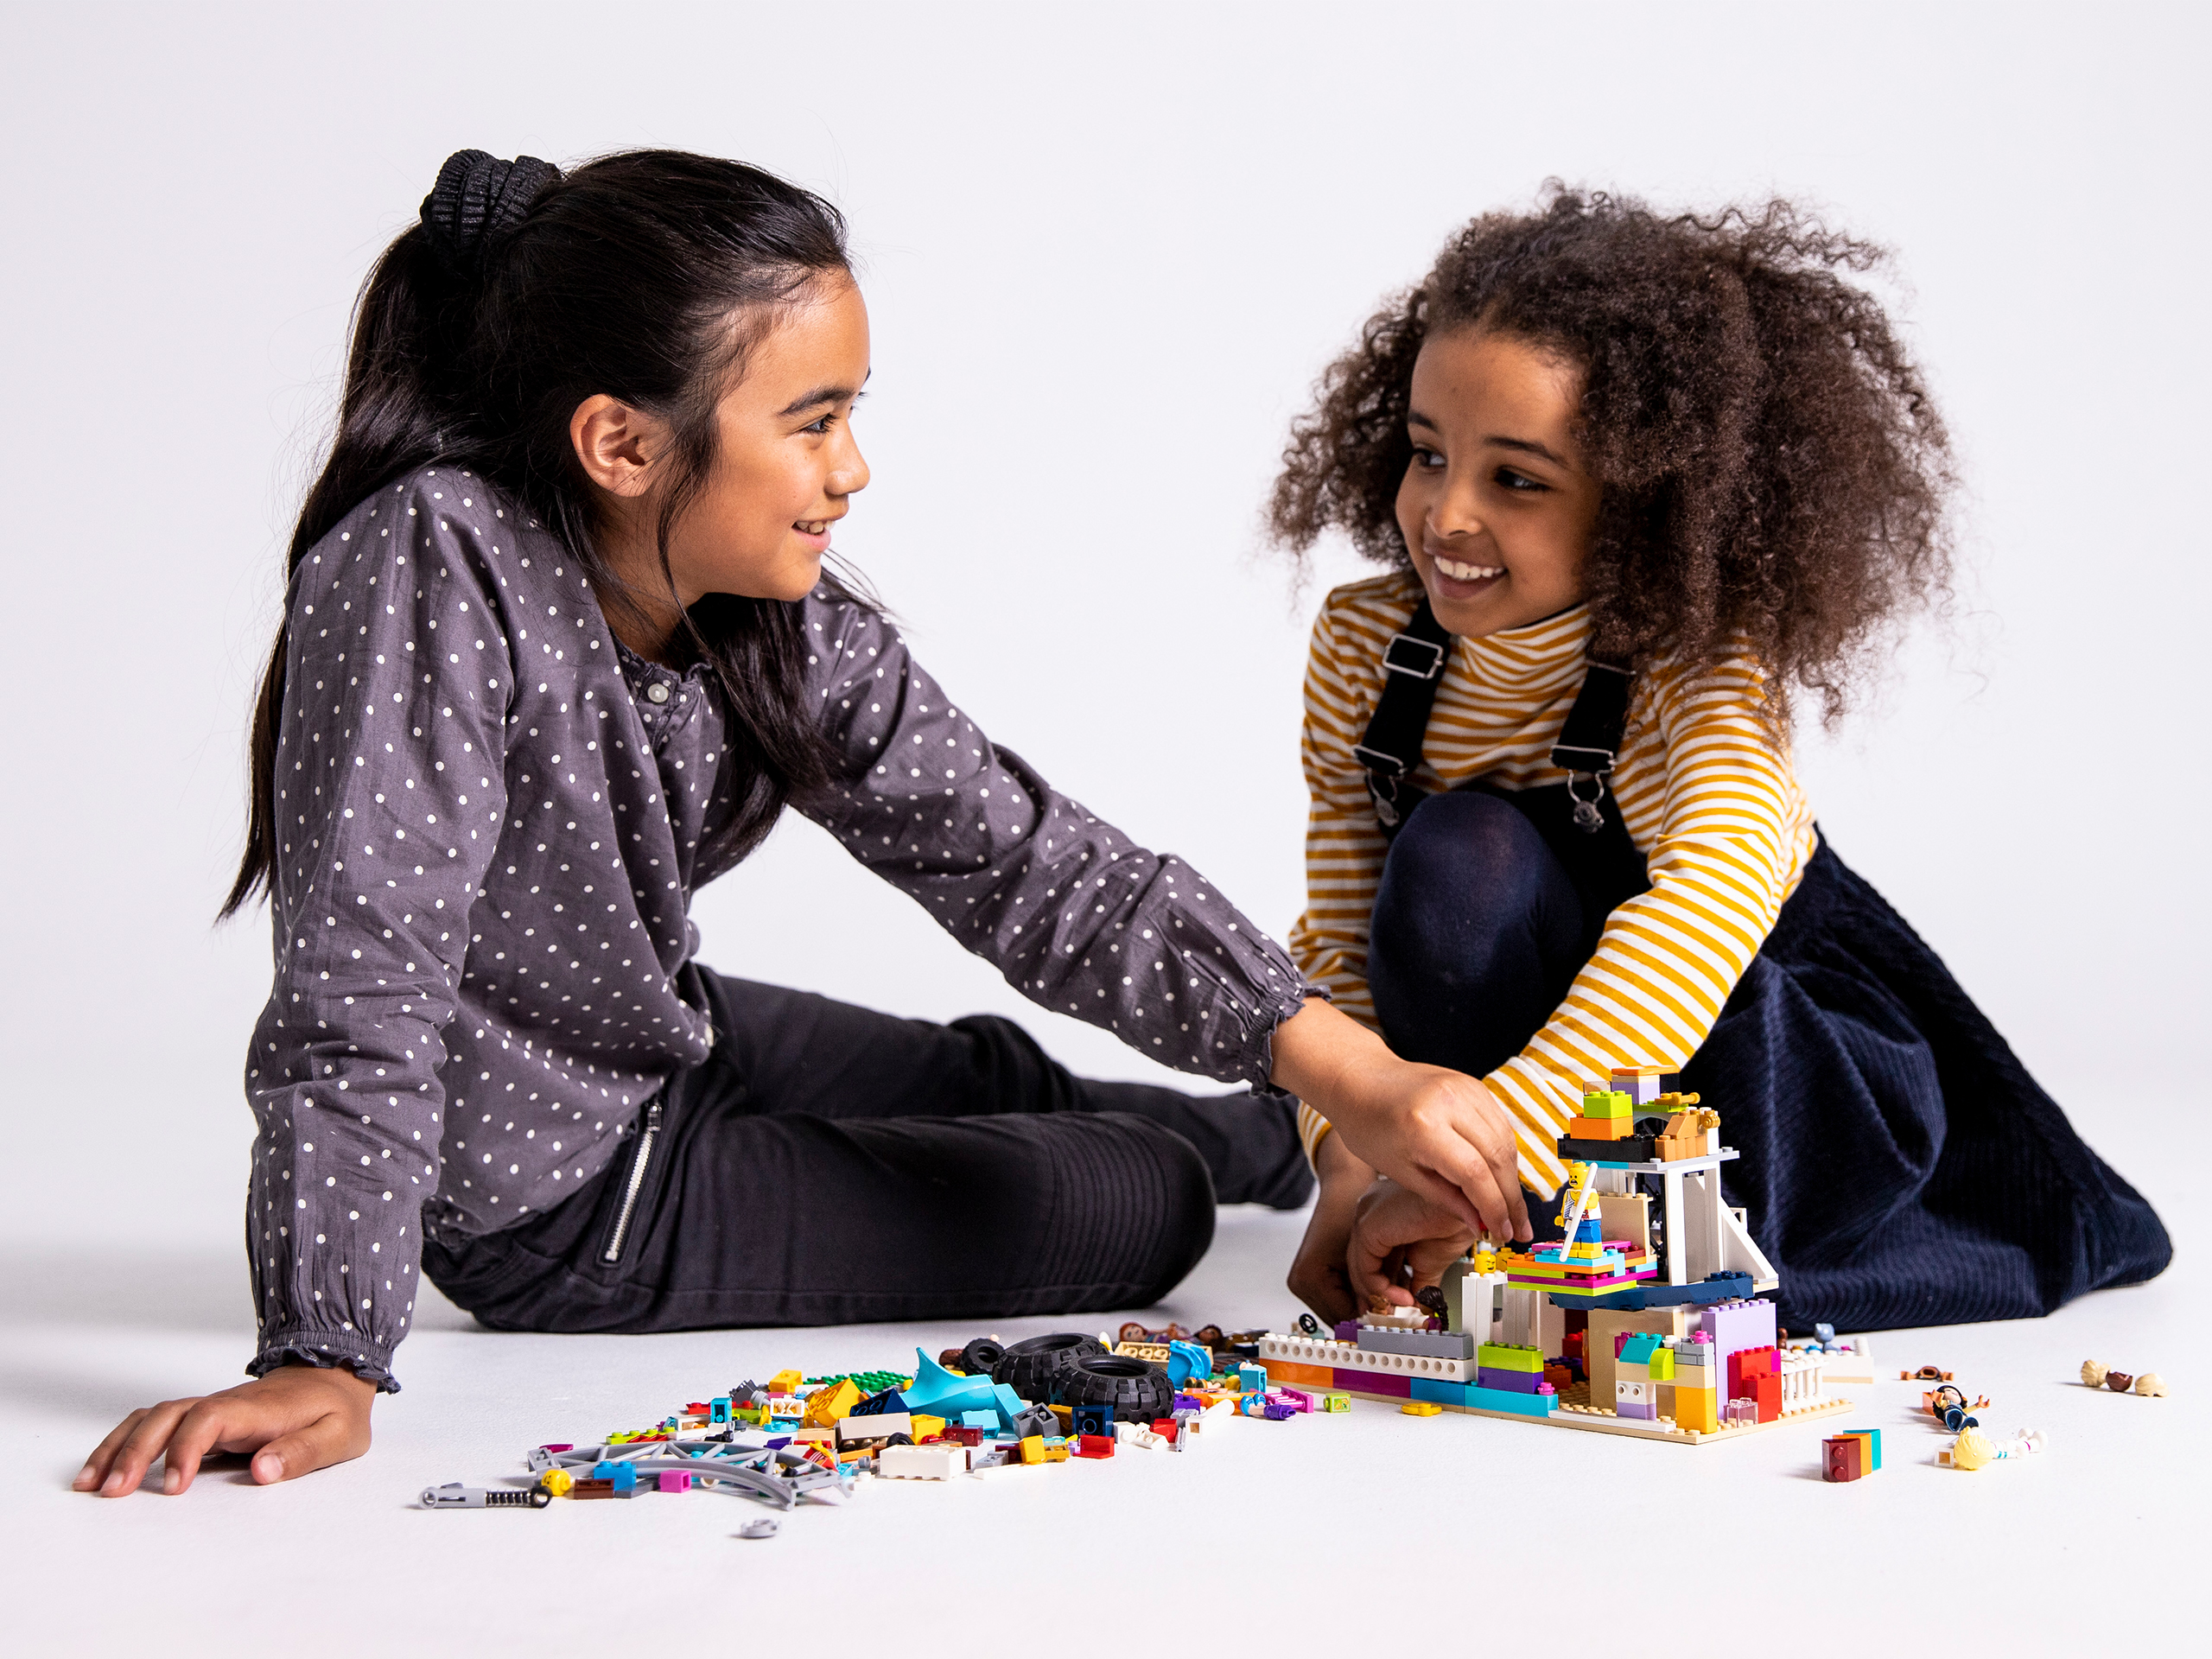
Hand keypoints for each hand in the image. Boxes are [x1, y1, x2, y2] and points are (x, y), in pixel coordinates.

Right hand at [73, 1362, 376, 1496]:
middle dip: (136, 1452)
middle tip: (113, 1493)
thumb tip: (261, 1471)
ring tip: (91, 1485)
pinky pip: (155, 1424)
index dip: (186, 1449)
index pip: (209, 1418)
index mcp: (257, 1409)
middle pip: (168, 1416)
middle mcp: (226, 1404)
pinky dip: (125, 1442)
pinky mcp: (203, 1418)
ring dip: (120, 1447)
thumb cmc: (335, 1411)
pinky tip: (104, 1469)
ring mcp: (211, 1409)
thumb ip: (302, 1452)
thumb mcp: (337, 1435)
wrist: (335, 1376)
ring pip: (153, 1417)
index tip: (175, 1487)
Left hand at [1269, 998, 1530, 1241]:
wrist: (1360, 1079)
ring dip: (1513, 1178)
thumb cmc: (1369, 1127)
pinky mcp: (1472, 1084)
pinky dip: (1505, 1153)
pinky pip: (1500, 1124)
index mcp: (1424, 1126)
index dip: (1493, 1207)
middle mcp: (1449, 1102)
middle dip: (1511, 1198)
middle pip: (1497, 1157)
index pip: (1474, 1173)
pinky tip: (1503, 1177)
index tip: (1501, 1232)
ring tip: (1514, 1209)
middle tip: (1519, 1229)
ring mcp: (1464, 1088)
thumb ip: (1443, 1197)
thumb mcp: (1399, 1171)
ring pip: (1505, 1140)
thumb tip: (1479, 1223)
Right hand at [1285, 1131, 1375, 1324]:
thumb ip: (1376, 1286)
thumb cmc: (1350, 1211)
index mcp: (1310, 1277)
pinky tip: (1374, 1289)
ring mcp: (1302, 1282)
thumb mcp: (1368, 1254)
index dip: (1372, 1319)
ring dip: (1364, 1306)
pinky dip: (1356, 1296)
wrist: (1341, 1189)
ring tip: (1388, 1301)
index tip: (1394, 1323)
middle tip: (1396, 1315)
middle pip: (1340, 1317)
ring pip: (1340, 1310)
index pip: (1344, 1316)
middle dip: (1369, 1313)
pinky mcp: (1309, 1278)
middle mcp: (1301, 1283)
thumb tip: (1391, 1315)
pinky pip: (1336, 1298)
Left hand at [1349, 1177, 1478, 1307]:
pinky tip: (1402, 1297)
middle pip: (1362, 1259)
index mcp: (1385, 1212)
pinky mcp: (1368, 1225)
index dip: (1382, 1283)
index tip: (1392, 1305)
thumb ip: (1418, 1282)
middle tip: (1387, 1315)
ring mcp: (1367, 1215)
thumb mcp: (1432, 1259)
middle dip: (1374, 1293)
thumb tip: (1417, 1305)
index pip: (1373, 1254)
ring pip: (1358, 1266)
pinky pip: (1363, 1268)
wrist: (1470, 1206)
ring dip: (1379, 1295)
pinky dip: (1380, 1289)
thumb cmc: (1457, 1218)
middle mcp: (1372, 1210)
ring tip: (1401, 1308)